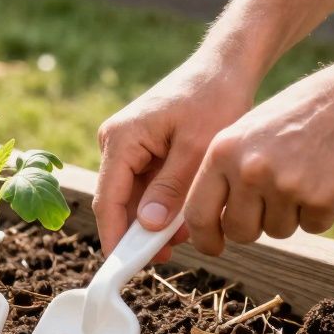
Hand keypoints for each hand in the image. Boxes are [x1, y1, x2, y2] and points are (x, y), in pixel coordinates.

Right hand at [94, 53, 256, 260]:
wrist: (226, 67)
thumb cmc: (214, 98)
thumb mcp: (196, 149)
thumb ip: (170, 189)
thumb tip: (147, 227)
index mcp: (121, 138)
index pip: (108, 199)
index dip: (115, 236)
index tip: (125, 266)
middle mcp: (116, 141)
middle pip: (119, 200)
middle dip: (142, 230)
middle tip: (172, 253)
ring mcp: (128, 144)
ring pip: (135, 195)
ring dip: (157, 217)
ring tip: (189, 232)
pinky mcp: (143, 146)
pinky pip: (147, 184)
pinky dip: (165, 201)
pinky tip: (188, 214)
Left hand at [184, 58, 333, 253]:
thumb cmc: (305, 111)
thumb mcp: (251, 130)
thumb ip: (228, 169)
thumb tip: (211, 218)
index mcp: (223, 151)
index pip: (197, 213)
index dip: (204, 238)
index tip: (214, 247)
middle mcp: (248, 169)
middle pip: (239, 230)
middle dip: (254, 227)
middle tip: (272, 206)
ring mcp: (285, 185)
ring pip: (277, 231)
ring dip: (292, 215)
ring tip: (306, 176)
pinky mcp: (321, 197)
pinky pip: (313, 227)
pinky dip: (323, 212)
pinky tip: (330, 178)